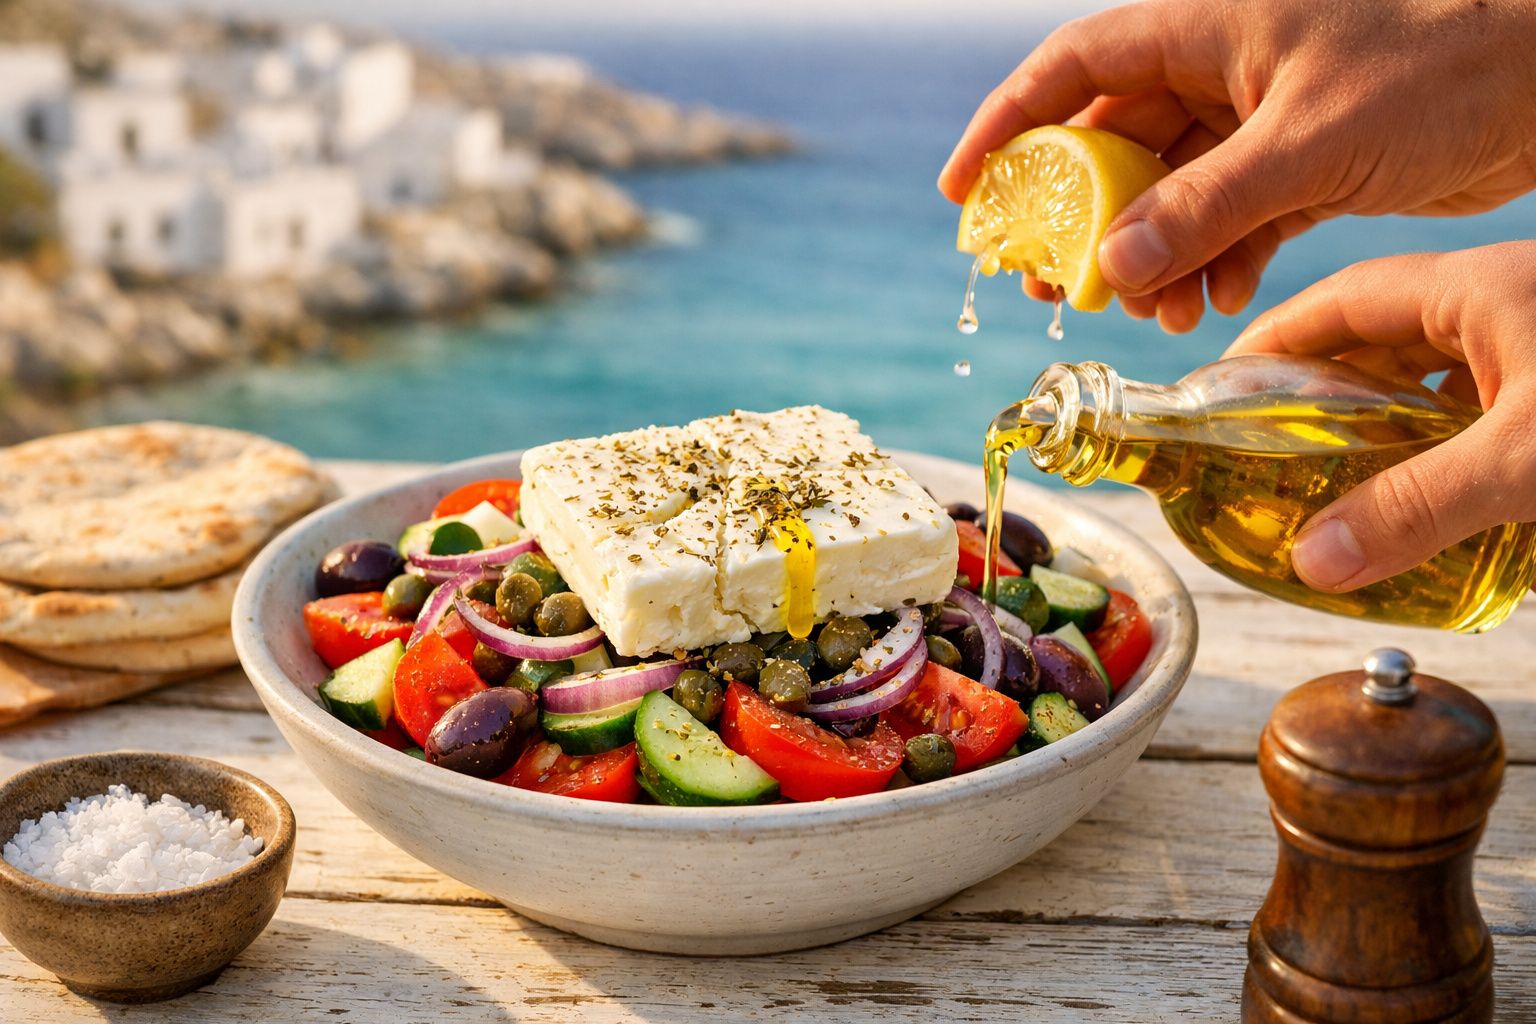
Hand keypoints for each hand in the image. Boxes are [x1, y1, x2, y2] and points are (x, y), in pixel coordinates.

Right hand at [939, 0, 1535, 332]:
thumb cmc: (1444, 65)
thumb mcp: (1311, 141)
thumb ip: (1208, 204)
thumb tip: (1114, 265)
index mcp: (1208, 28)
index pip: (1073, 67)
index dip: (1007, 125)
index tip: (965, 193)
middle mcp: (1222, 70)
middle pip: (1111, 144)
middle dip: (1079, 222)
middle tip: (1050, 288)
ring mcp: (1259, 120)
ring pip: (1169, 194)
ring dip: (1151, 258)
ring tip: (1148, 315)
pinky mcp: (1300, 166)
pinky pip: (1228, 221)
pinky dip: (1213, 265)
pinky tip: (1213, 306)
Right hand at [1225, 242, 1535, 592]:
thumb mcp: (1524, 460)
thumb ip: (1419, 508)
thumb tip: (1312, 560)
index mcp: (1477, 288)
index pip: (1344, 299)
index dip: (1277, 340)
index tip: (1225, 386)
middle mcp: (1503, 304)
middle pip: (1381, 337)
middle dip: (1322, 389)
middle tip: (1270, 446)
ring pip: (1435, 374)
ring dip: (1384, 420)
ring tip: (1337, 476)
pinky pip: (1486, 405)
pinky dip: (1445, 442)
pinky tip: (1432, 489)